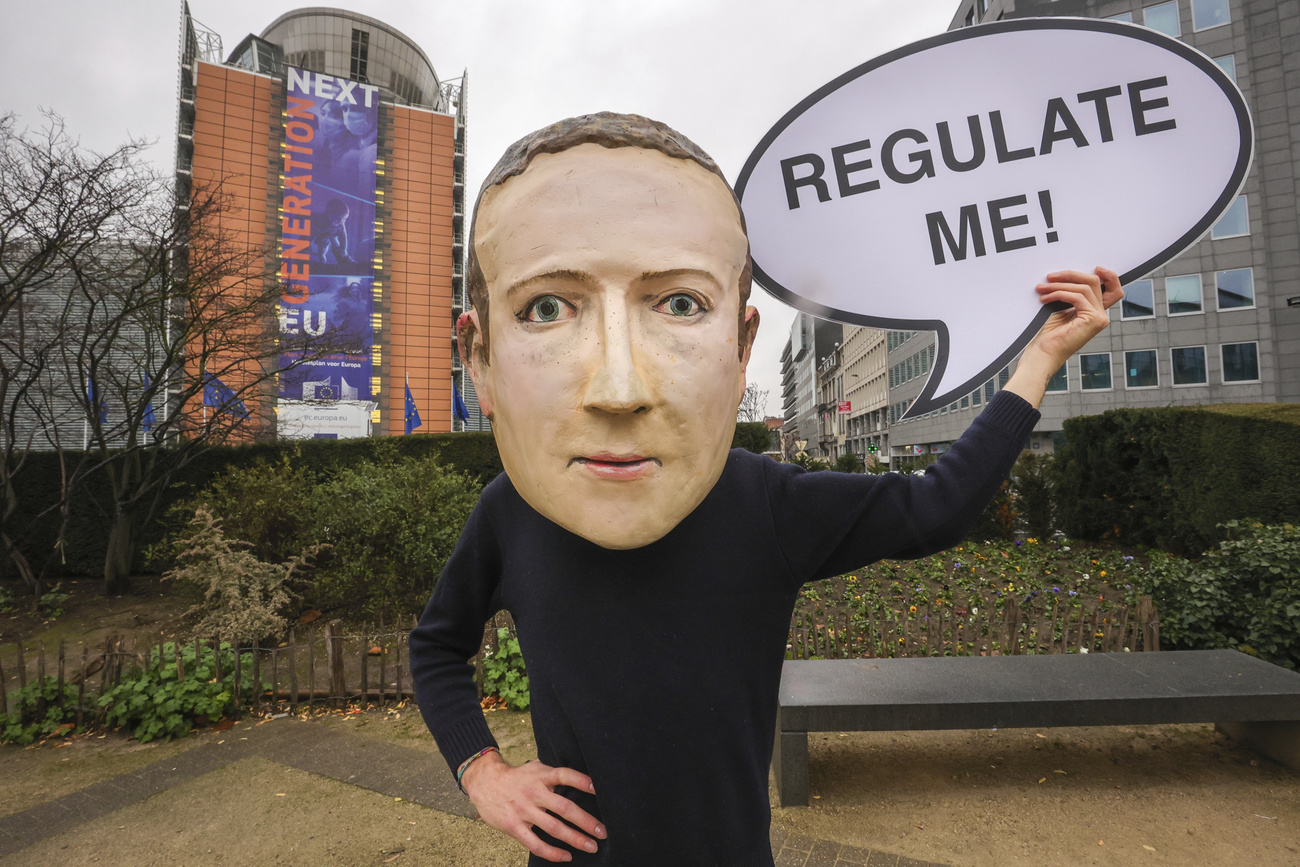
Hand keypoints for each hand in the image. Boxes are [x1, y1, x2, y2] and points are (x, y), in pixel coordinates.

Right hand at [461, 751, 605, 861]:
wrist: (485, 783)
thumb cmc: (516, 777)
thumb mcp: (535, 768)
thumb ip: (554, 774)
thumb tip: (582, 779)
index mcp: (541, 776)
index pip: (564, 775)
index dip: (581, 781)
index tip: (598, 789)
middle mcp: (534, 793)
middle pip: (564, 807)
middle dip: (586, 821)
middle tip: (602, 832)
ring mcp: (524, 811)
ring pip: (554, 828)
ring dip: (575, 839)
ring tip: (591, 846)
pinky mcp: (514, 827)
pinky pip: (536, 844)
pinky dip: (553, 852)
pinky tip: (566, 856)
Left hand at [1029, 266, 1123, 362]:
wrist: (1043, 354)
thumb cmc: (1048, 336)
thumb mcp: (1061, 309)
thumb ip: (1071, 295)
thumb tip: (1066, 276)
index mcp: (1095, 312)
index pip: (1113, 291)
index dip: (1110, 277)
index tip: (1096, 267)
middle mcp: (1101, 315)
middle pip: (1094, 283)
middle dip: (1070, 275)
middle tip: (1050, 277)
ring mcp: (1099, 318)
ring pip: (1084, 287)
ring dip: (1059, 285)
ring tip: (1042, 288)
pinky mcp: (1093, 320)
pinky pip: (1077, 297)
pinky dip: (1059, 294)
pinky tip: (1045, 298)